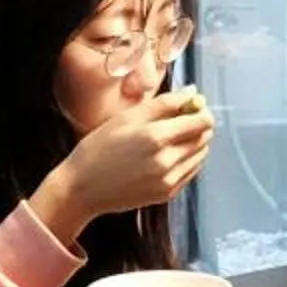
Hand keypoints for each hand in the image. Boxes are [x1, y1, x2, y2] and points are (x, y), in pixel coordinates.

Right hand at [32, 90, 215, 241]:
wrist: (82, 188)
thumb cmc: (99, 148)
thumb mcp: (127, 117)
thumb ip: (164, 104)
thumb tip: (193, 92)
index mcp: (156, 137)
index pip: (202, 121)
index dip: (202, 110)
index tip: (193, 106)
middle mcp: (167, 161)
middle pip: (204, 138)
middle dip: (199, 126)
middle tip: (181, 119)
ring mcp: (168, 181)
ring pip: (200, 156)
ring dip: (194, 143)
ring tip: (171, 137)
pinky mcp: (166, 194)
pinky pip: (190, 172)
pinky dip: (187, 160)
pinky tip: (167, 154)